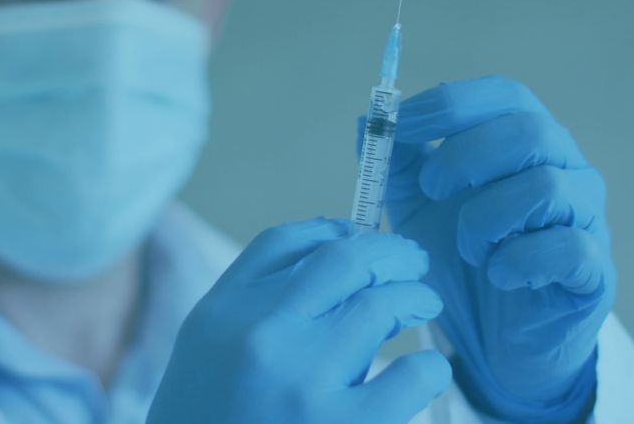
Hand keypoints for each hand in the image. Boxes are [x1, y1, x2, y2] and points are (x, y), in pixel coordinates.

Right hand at [147, 218, 452, 423]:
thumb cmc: (207, 423)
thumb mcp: (204, 355)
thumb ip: (253, 305)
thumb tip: (336, 250)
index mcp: (221, 314)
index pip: (286, 242)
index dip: (336, 230)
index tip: (361, 238)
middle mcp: (260, 336)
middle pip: (342, 259)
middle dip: (391, 253)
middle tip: (413, 262)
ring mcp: (304, 381)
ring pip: (381, 305)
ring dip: (415, 297)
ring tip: (424, 304)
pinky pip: (411, 376)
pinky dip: (429, 368)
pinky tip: (426, 370)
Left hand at [379, 77, 614, 421]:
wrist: (496, 341)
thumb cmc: (462, 260)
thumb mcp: (417, 207)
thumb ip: (396, 164)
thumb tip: (369, 120)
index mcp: (527, 141)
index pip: (503, 95)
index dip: (450, 104)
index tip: (400, 125)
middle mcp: (568, 168)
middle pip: (529, 131)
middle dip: (465, 156)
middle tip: (430, 191)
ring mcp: (587, 218)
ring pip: (547, 186)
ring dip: (487, 217)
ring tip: (467, 248)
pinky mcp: (595, 270)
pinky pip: (567, 248)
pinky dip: (518, 261)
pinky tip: (497, 275)